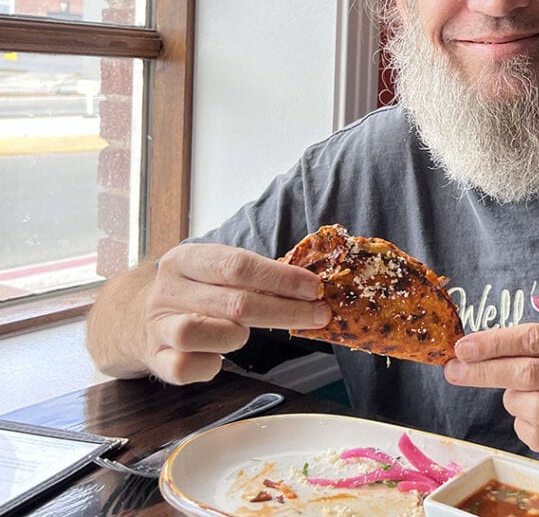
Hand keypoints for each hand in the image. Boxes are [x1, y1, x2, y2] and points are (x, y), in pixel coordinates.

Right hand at [126, 243, 330, 383]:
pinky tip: (219, 358)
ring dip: (235, 336)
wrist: (132, 318)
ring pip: (198, 331)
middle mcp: (169, 290)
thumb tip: (308, 288)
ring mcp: (158, 326)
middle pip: (233, 301)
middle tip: (318, 314)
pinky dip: (210, 365)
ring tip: (245, 335)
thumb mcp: (213, 271)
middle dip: (285, 310)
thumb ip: (251, 276)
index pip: (238, 264)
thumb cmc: (191, 293)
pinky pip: (185, 368)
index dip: (281, 278)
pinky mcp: (155, 359)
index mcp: (186, 259)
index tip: (314, 288)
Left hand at [443, 324, 538, 458]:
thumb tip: (466, 352)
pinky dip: (521, 425)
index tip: (463, 348)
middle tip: (455, 371)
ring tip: (516, 396)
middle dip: (486, 372)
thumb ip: (518, 346)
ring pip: (534, 406)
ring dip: (512, 401)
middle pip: (531, 372)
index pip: (535, 338)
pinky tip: (529, 417)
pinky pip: (536, 435)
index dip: (495, 343)